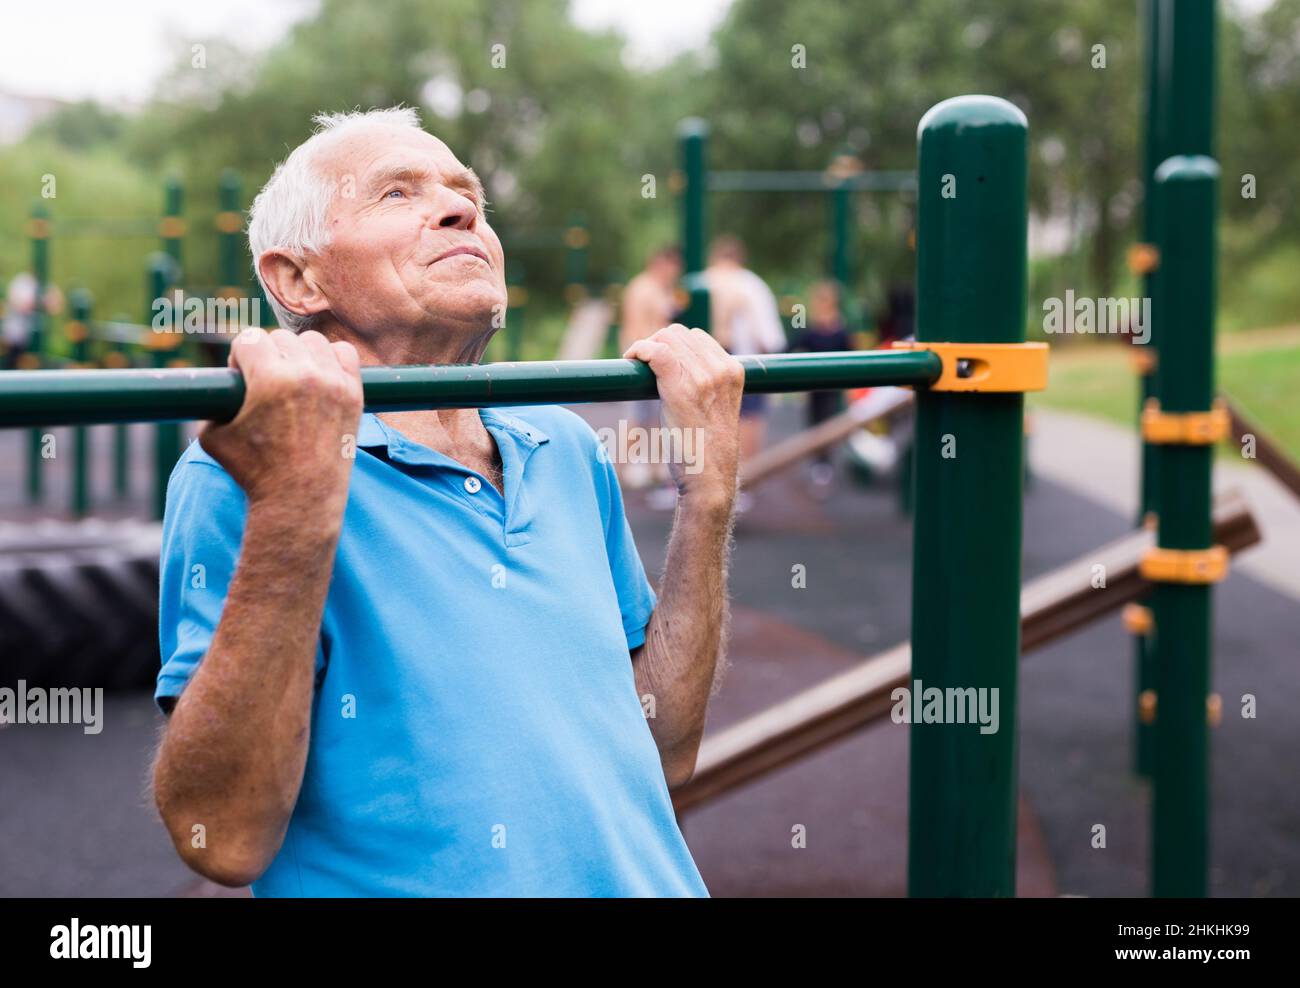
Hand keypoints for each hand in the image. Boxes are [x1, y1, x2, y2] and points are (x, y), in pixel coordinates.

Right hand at [199, 327, 362, 511]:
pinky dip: (331, 359)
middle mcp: (305, 375)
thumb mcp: (212, 435)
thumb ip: (211, 402)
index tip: (242, 378)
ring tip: (292, 379)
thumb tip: (213, 385)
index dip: (240, 357)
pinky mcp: (353, 394)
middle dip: (267, 357)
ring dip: (299, 354)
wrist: (300, 499)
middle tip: (265, 385)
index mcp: (269, 380)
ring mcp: (334, 383)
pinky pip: (344, 354)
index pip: (249, 338)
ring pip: (312, 342)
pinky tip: (319, 378)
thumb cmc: (253, 471)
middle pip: (279, 338)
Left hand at [623, 323, 743, 509]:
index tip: (658, 361)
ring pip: (665, 338)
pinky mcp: (680, 388)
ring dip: (645, 348)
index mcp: (734, 371)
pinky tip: (631, 359)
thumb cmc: (707, 450)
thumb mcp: (718, 410)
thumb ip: (708, 385)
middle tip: (643, 366)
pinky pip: (655, 352)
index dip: (672, 345)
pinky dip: (639, 350)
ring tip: (636, 366)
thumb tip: (674, 371)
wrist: (709, 478)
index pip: (697, 337)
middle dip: (657, 344)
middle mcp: (721, 370)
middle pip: (679, 334)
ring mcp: (702, 377)